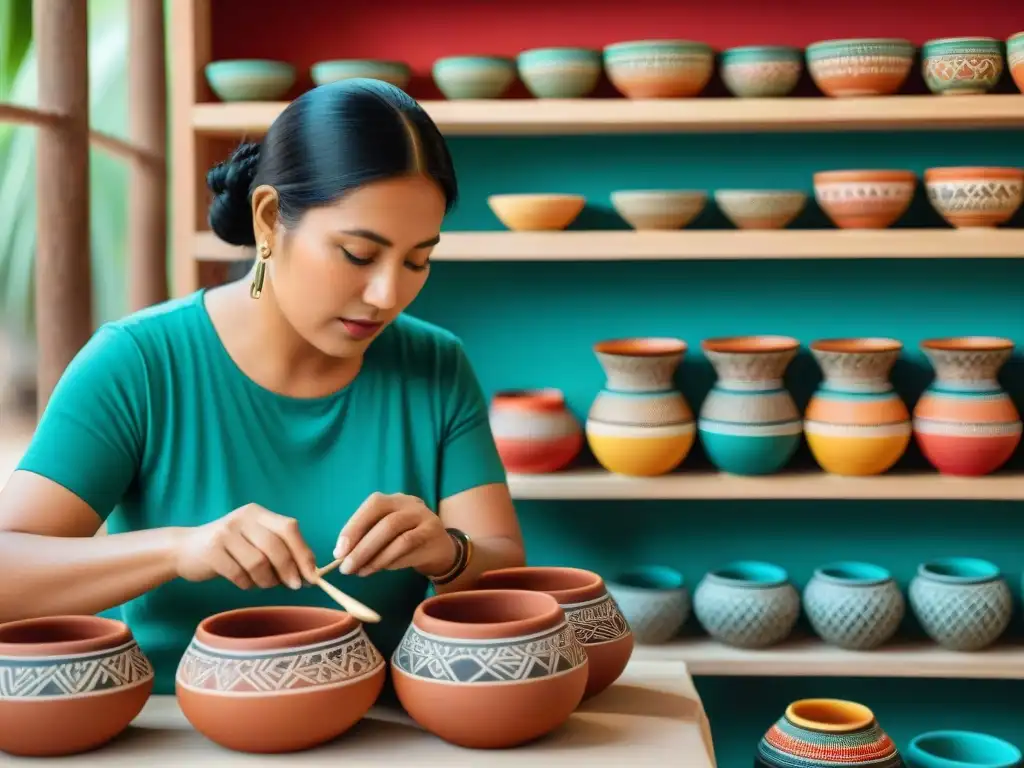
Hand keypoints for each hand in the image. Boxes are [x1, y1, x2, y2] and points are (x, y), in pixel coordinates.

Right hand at [175, 504, 318, 589]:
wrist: (184, 550)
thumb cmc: (229, 549)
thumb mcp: (254, 541)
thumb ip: (280, 550)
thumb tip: (310, 573)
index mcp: (258, 513)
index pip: (289, 528)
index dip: (304, 552)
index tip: (312, 575)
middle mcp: (243, 518)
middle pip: (276, 546)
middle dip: (289, 570)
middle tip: (294, 586)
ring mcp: (225, 533)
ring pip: (259, 562)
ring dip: (266, 580)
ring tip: (263, 584)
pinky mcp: (211, 551)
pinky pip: (239, 574)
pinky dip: (247, 584)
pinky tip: (244, 583)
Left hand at [334, 492, 455, 577]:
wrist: (439, 549)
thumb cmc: (404, 540)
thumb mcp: (384, 535)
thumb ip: (365, 539)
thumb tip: (340, 555)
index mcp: (393, 500)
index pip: (372, 505)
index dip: (353, 527)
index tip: (338, 551)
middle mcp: (409, 504)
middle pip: (384, 520)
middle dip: (361, 545)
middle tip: (345, 567)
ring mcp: (423, 517)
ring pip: (395, 533)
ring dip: (373, 555)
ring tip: (359, 571)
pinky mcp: (432, 533)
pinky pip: (408, 545)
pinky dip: (389, 559)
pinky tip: (378, 569)